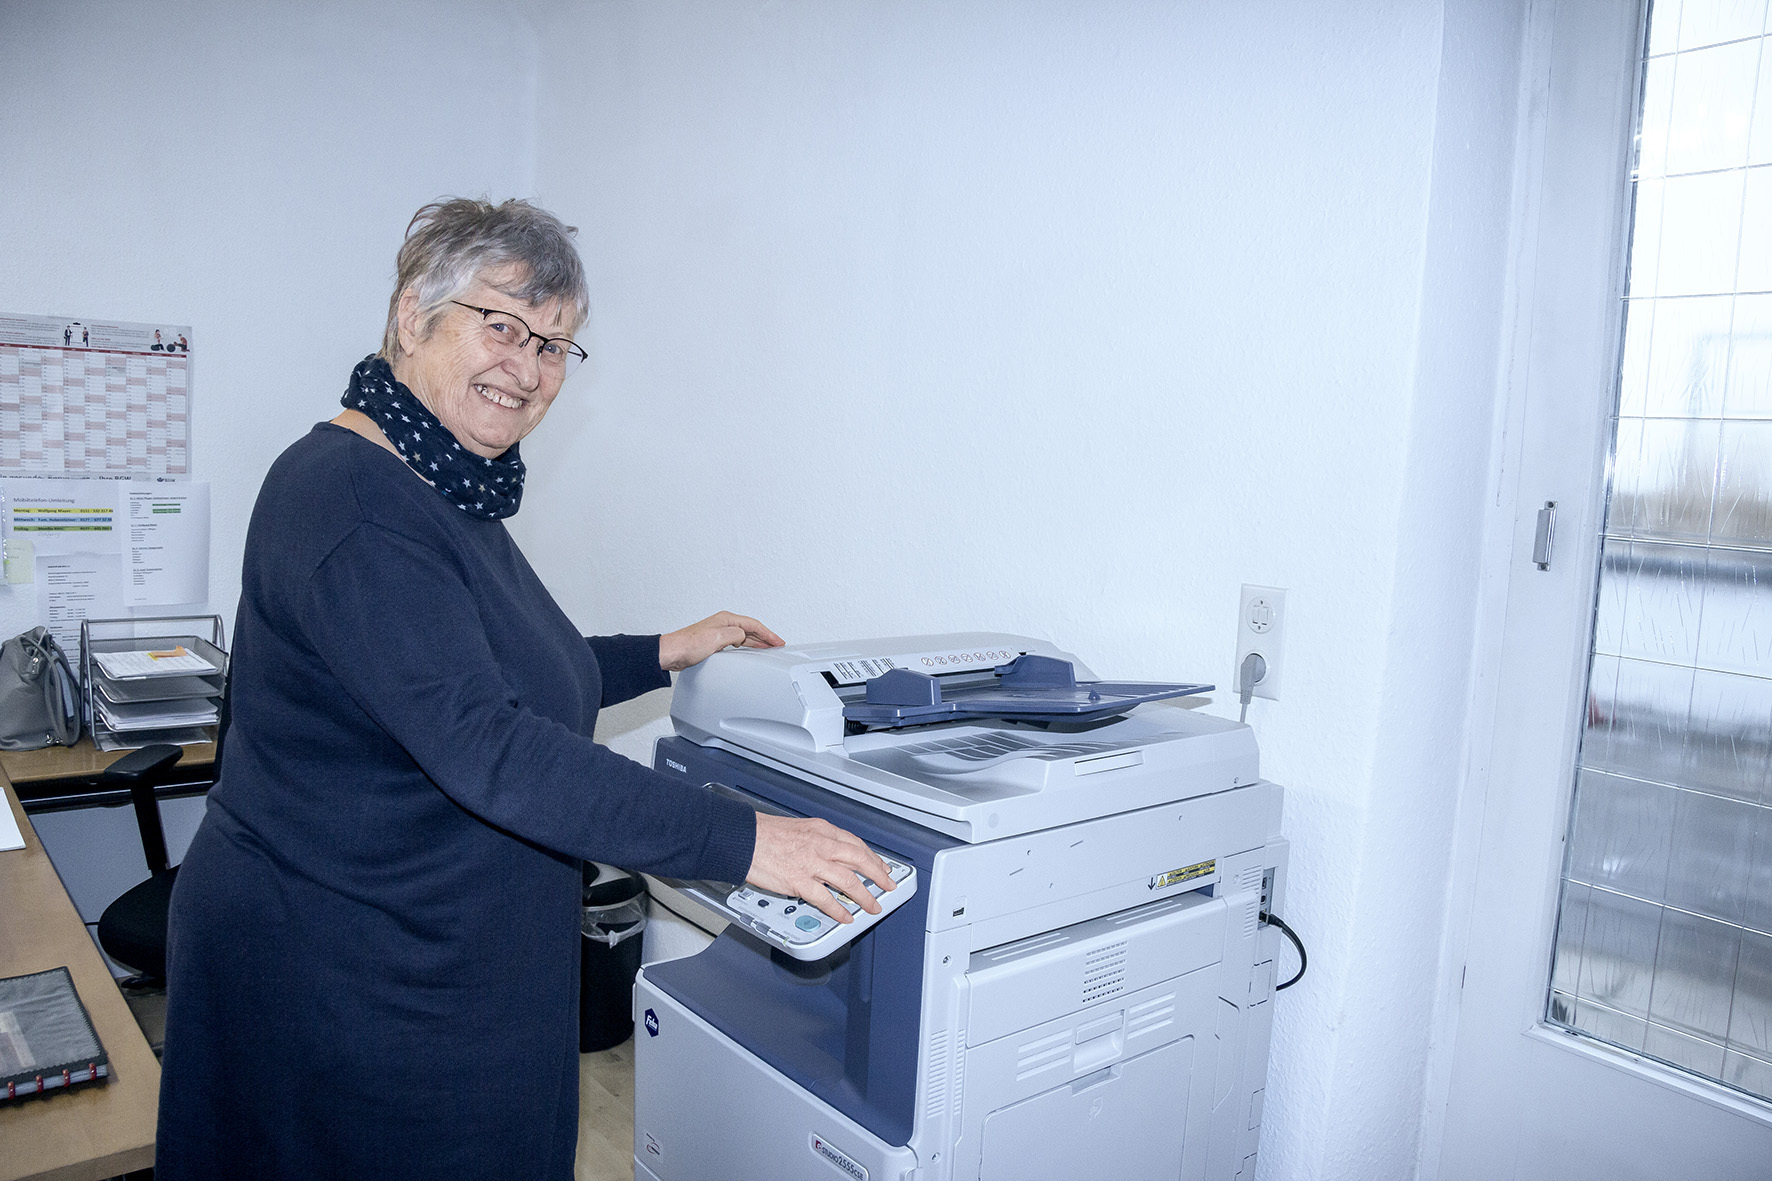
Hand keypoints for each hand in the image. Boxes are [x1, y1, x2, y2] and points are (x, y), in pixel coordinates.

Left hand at [659, 611, 783, 671]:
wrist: (673, 652)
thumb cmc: (689, 644)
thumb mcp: (717, 638)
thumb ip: (735, 635)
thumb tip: (743, 636)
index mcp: (726, 619)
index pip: (754, 624)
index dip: (768, 633)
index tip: (778, 641)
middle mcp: (723, 624)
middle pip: (750, 629)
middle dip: (765, 637)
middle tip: (777, 645)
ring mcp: (719, 633)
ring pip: (744, 636)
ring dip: (757, 642)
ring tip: (768, 648)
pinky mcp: (714, 642)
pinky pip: (737, 643)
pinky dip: (746, 646)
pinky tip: (748, 651)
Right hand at [747, 812, 896, 923]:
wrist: (742, 838)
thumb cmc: (763, 834)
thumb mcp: (798, 828)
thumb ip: (816, 841)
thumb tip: (828, 854)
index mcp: (821, 830)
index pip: (855, 844)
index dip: (872, 857)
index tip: (880, 866)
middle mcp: (821, 844)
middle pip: (860, 860)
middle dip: (878, 875)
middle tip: (888, 885)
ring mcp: (811, 863)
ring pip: (848, 881)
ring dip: (864, 896)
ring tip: (872, 907)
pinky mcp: (799, 881)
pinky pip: (826, 899)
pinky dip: (839, 910)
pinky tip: (846, 917)